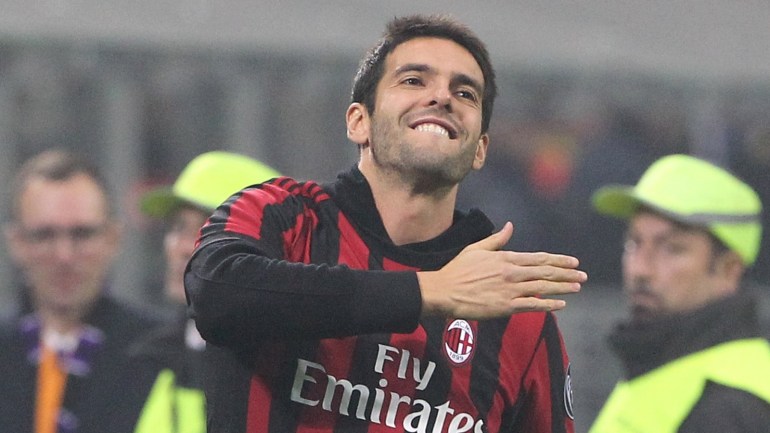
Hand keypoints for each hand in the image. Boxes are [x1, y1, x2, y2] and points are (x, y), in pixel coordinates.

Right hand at [417, 222, 585, 318]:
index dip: (558, 260)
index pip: (539, 258)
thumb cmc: (457, 270)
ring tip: (577, 287)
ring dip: (562, 287)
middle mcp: (512, 273)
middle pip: (546, 272)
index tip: (573, 262)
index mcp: (506, 258)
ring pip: (543, 288)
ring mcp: (510, 290)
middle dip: (567, 273)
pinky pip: (532, 305)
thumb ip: (497, 239)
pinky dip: (548, 305)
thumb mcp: (476, 249)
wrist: (444, 291)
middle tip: (583, 276)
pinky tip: (561, 305)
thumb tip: (509, 226)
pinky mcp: (506, 306)